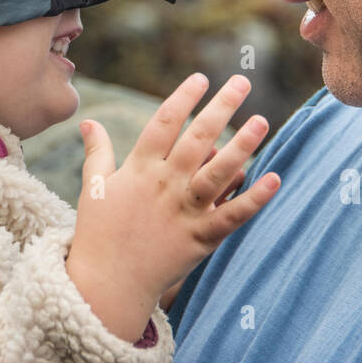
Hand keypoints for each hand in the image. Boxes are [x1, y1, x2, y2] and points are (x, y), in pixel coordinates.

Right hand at [65, 73, 279, 341]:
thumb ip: (97, 151)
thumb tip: (87, 121)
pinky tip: (274, 178)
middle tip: (242, 82)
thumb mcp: (93, 187)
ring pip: (218, 172)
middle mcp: (164, 184)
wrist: (107, 284)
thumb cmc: (99, 233)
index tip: (201, 77)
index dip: (184, 97)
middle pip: (197, 138)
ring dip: (242, 145)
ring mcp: (184, 211)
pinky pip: (232, 215)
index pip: (165, 121)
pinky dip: (254, 198)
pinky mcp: (200, 238)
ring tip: (262, 121)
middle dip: (221, 107)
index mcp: (139, 168)